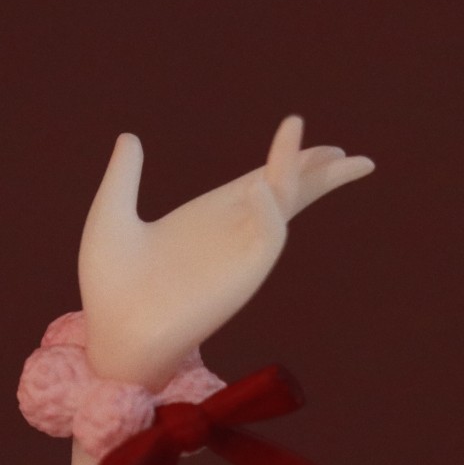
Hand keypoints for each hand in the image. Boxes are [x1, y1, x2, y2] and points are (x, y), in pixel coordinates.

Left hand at [77, 116, 372, 387]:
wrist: (110, 332)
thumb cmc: (108, 286)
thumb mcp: (112, 215)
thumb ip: (124, 176)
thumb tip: (130, 137)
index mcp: (207, 216)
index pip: (259, 181)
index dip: (286, 158)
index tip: (305, 132)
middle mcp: (231, 231)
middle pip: (288, 194)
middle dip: (319, 174)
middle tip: (354, 158)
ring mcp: (240, 252)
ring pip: (285, 207)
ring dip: (305, 179)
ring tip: (329, 154)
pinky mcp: (242, 274)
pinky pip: (267, 237)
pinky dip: (270, 210)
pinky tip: (262, 185)